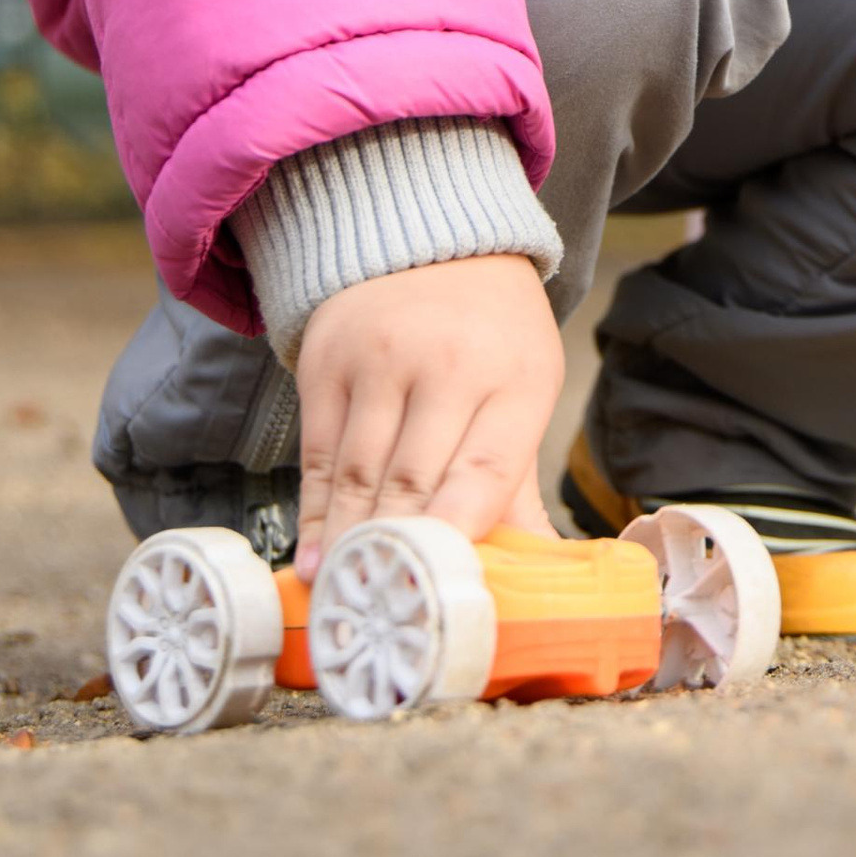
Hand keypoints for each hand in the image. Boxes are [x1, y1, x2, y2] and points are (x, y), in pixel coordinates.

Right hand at [291, 252, 566, 579]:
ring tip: (343, 601)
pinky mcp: (325, 361)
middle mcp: (445, 364)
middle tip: (380, 616)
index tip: (435, 590)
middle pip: (414, 481)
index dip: (456, 534)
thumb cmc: (490, 337)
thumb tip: (541, 576)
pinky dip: (314, 513)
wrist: (432, 240)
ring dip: (347, 545)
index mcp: (514, 379)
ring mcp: (378, 359)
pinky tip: (314, 559)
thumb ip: (516, 486)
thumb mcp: (525, 390)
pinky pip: (316, 454)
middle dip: (394, 556)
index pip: (486, 469)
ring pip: (357, 473)